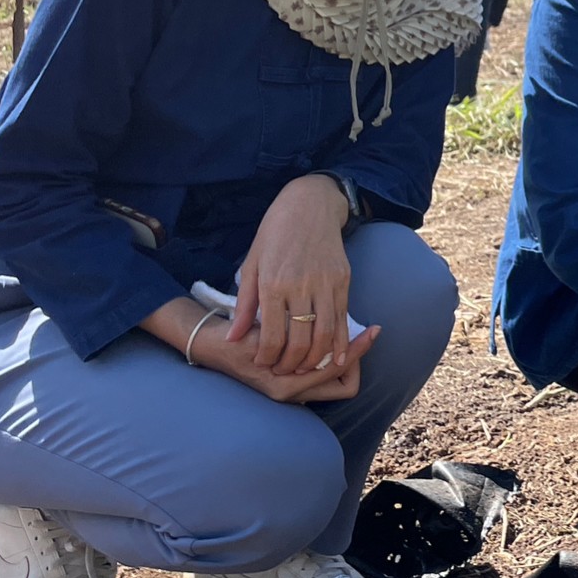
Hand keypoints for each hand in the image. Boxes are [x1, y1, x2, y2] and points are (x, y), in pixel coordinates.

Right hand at [199, 311, 377, 403]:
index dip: (357, 351)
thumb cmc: (234, 339)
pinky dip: (331, 357)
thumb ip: (293, 343)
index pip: (338, 373)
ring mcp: (292, 390)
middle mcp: (293, 394)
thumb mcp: (263, 336)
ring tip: (350, 333)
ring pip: (336, 381)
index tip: (371, 330)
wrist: (211, 344)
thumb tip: (331, 339)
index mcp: (287, 387)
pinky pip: (322, 374)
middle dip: (355, 360)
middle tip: (361, 334)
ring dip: (345, 358)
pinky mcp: (291, 381)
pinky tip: (332, 335)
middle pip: (344, 386)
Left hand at [232, 174, 353, 374]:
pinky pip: (344, 318)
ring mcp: (326, 283)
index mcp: (273, 283)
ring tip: (307, 367)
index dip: (268, 357)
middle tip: (285, 372)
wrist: (309, 205)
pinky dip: (342, 341)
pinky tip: (338, 354)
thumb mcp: (252, 265)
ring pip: (325, 334)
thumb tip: (233, 337)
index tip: (264, 365)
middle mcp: (301, 286)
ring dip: (317, 358)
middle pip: (301, 340)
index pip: (272, 336)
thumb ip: (245, 305)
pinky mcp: (343, 280)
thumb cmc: (275, 234)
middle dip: (292, 364)